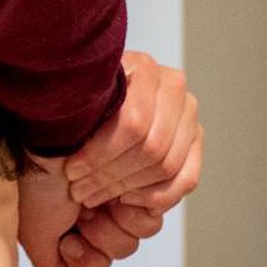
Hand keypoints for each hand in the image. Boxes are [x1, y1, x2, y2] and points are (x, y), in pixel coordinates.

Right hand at [18, 158, 165, 266]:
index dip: (86, 260)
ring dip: (115, 227)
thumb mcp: (33, 230)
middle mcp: (96, 207)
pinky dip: (135, 213)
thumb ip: (49, 261)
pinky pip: (152, 214)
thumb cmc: (34, 181)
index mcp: (71, 220)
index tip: (68, 242)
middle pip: (119, 249)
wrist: (48, 141)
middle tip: (82, 216)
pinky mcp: (138, 180)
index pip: (94, 261)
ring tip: (94, 204)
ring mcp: (118, 193)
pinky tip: (115, 196)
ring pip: (136, 236)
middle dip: (102, 241)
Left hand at [63, 51, 202, 211]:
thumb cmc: (77, 103)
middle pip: (150, 147)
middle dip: (109, 175)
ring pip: (166, 165)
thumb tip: (72, 132)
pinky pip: (186, 179)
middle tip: (80, 190)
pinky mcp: (196, 140)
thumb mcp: (71, 99)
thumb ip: (74, 108)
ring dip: (126, 188)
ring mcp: (189, 114)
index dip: (99, 154)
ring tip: (93, 196)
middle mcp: (173, 87)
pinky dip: (155, 195)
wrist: (95, 105)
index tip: (70, 171)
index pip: (132, 124)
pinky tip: (125, 198)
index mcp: (143, 67)